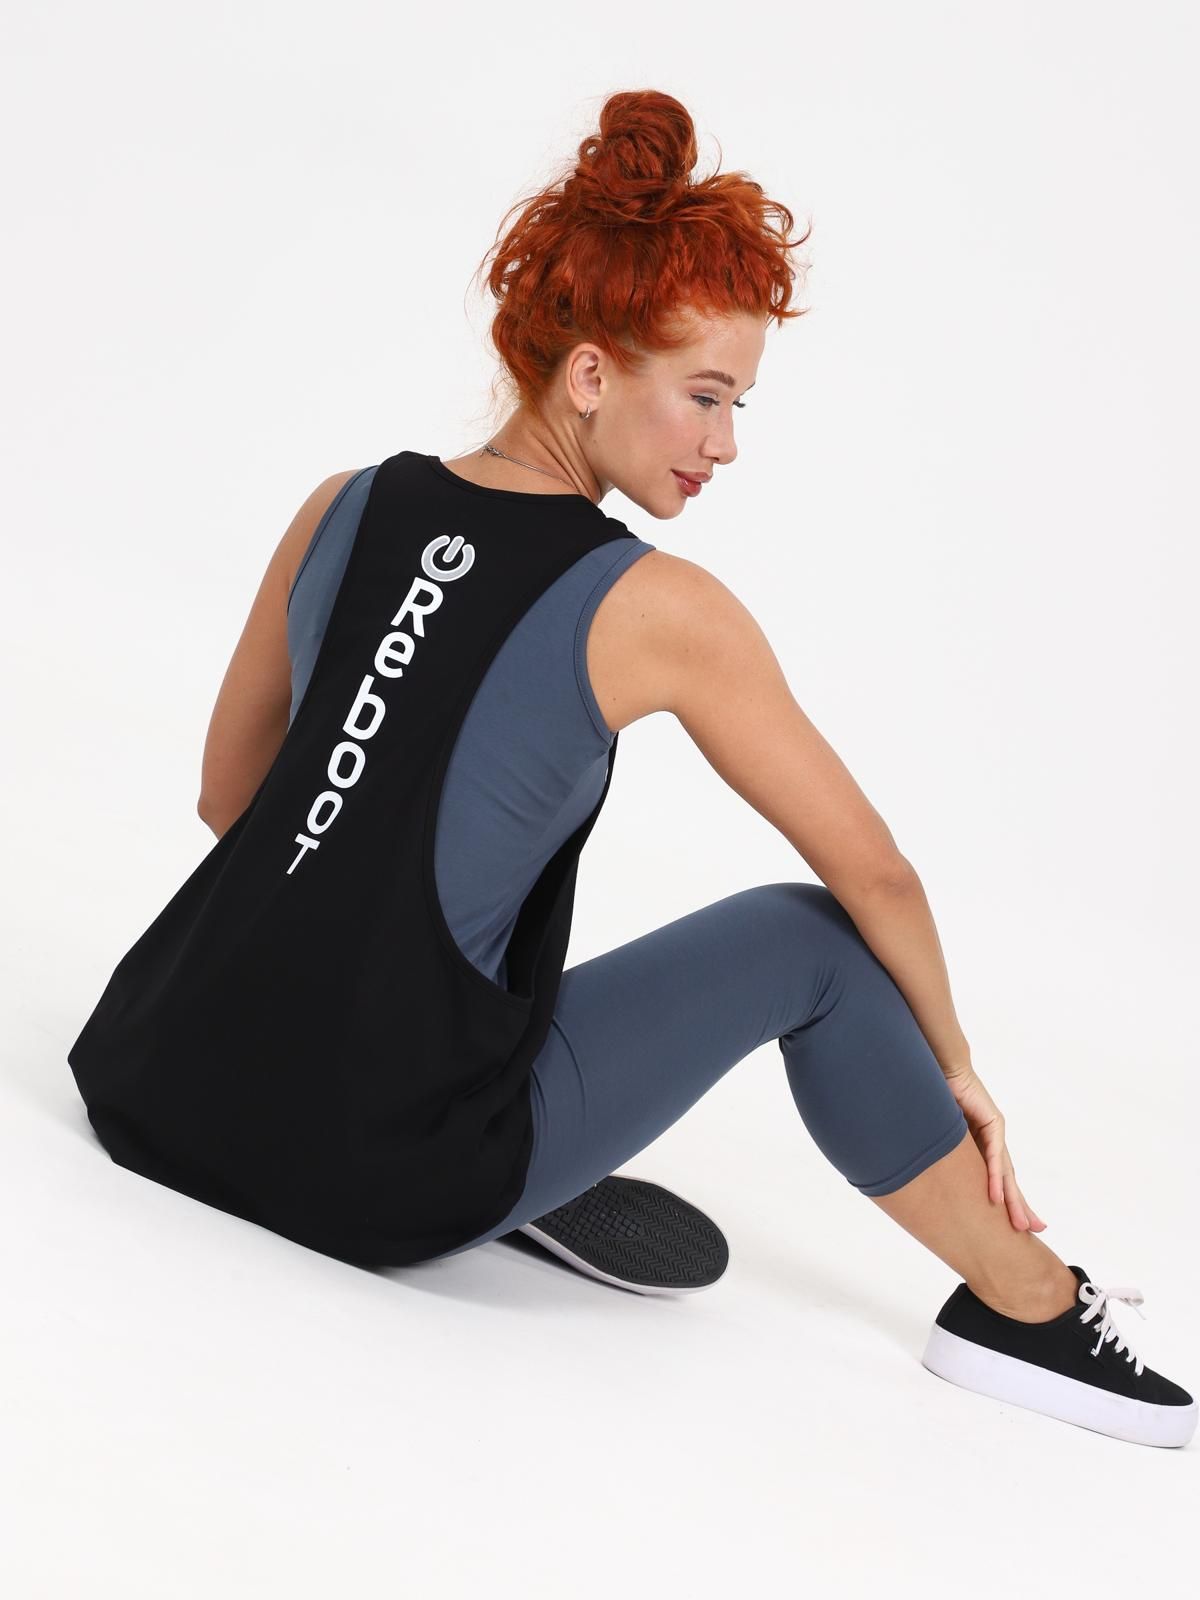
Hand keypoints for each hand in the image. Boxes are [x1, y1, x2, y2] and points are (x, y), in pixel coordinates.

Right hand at [942, 1064, 1046, 1233]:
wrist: (943, 1066)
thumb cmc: (936, 1094)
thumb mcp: (941, 1134)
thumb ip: (941, 1151)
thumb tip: (921, 1170)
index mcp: (982, 1142)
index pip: (997, 1176)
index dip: (1006, 1198)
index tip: (1015, 1221)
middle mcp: (993, 1139)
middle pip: (1008, 1179)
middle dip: (1020, 1206)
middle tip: (1033, 1229)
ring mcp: (995, 1131)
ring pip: (1006, 1173)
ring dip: (1013, 1200)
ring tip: (1022, 1223)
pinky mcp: (992, 1122)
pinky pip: (994, 1156)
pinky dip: (995, 1178)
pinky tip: (996, 1198)